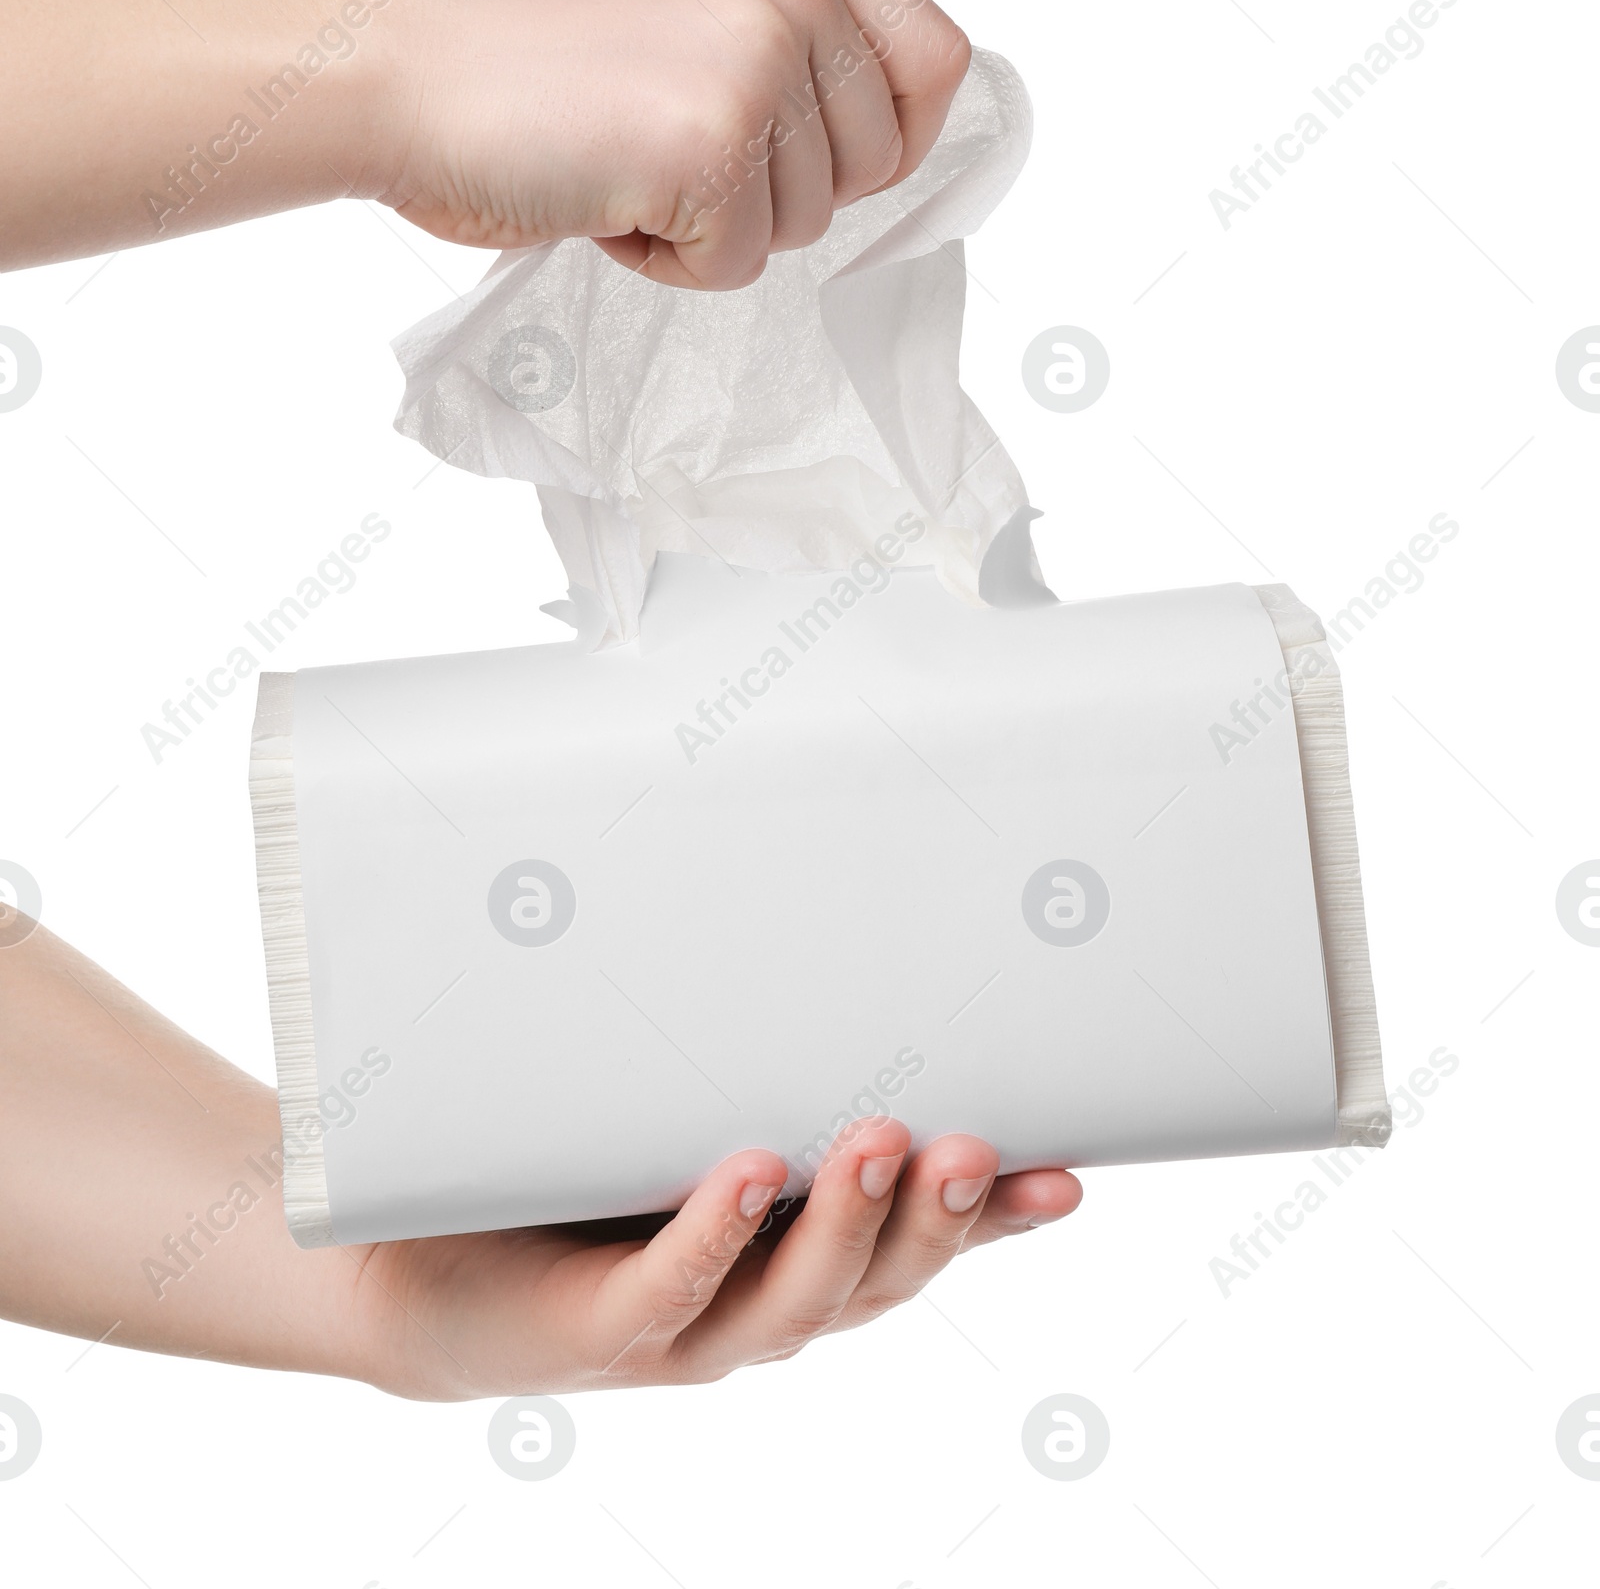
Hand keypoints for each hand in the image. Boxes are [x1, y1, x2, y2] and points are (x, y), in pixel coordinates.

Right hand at [0, 0, 968, 283]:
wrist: (391, 60)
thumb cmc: (511, 47)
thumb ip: (788, 40)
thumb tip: (867, 138)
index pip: (936, 63)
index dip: (894, 137)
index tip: (826, 165)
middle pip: (874, 167)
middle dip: (778, 194)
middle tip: (664, 152)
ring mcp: (759, 60)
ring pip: (805, 227)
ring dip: (711, 225)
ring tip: (617, 159)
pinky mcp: (713, 144)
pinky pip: (736, 268)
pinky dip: (664, 260)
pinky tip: (599, 195)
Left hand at [352, 1121, 1080, 1398]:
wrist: (426, 1267)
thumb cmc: (575, 1176)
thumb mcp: (682, 1111)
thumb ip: (752, 1050)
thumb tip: (817, 917)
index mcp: (796, 1255)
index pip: (917, 1246)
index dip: (996, 1225)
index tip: (1070, 1177)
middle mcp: (755, 1302)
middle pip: (873, 1284)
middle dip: (934, 1220)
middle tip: (974, 1145)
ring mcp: (680, 1326)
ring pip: (789, 1304)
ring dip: (845, 1226)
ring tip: (881, 1138)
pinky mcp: (590, 1330)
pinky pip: (661, 1290)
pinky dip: (709, 1237)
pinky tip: (744, 1175)